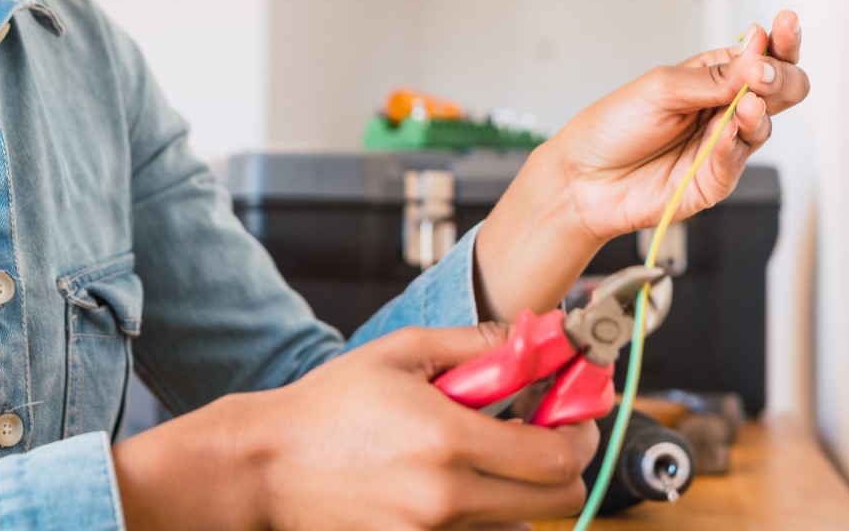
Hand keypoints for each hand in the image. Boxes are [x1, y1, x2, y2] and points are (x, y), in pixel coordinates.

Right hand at [248, 324, 598, 530]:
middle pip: (558, 501)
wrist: (267, 466)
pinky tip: (455, 484)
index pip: (560, 456)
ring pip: (521, 523)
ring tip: (486, 458)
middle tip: (544, 434)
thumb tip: (533, 336)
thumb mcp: (401, 352)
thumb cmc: (327, 407)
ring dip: (521, 491)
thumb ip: (474, 344)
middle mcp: (446, 498)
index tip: (577, 413)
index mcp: (448, 440)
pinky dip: (485, 515)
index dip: (582, 431)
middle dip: (563, 463)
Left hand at [546, 10, 809, 242]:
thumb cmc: (615, 126)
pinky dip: (734, 144)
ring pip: (764, 125)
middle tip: (764, 73)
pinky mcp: (716, 178)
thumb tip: (758, 52)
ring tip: (748, 103)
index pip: (762, 56)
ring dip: (759, 111)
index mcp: (714, 77)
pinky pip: (736, 159)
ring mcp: (723, 144)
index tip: (787, 23)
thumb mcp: (661, 87)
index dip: (780, 40)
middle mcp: (725, 109)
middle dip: (781, 77)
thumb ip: (713, 77)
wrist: (585, 177)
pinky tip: (728, 131)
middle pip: (780, 91)